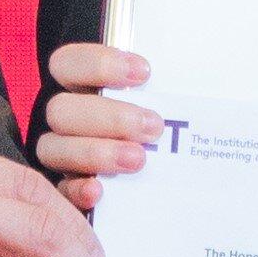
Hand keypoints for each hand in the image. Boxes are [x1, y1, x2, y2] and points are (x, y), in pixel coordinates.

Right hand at [33, 43, 162, 214]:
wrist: (175, 186)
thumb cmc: (167, 129)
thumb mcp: (171, 102)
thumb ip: (173, 86)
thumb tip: (204, 71)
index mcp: (79, 88)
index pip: (67, 64)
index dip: (98, 64)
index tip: (144, 73)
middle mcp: (64, 120)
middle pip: (60, 110)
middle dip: (109, 117)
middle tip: (153, 127)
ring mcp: (59, 156)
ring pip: (53, 148)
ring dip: (96, 152)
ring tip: (138, 160)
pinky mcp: (62, 192)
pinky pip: (58, 192)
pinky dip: (76, 190)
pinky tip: (98, 191)